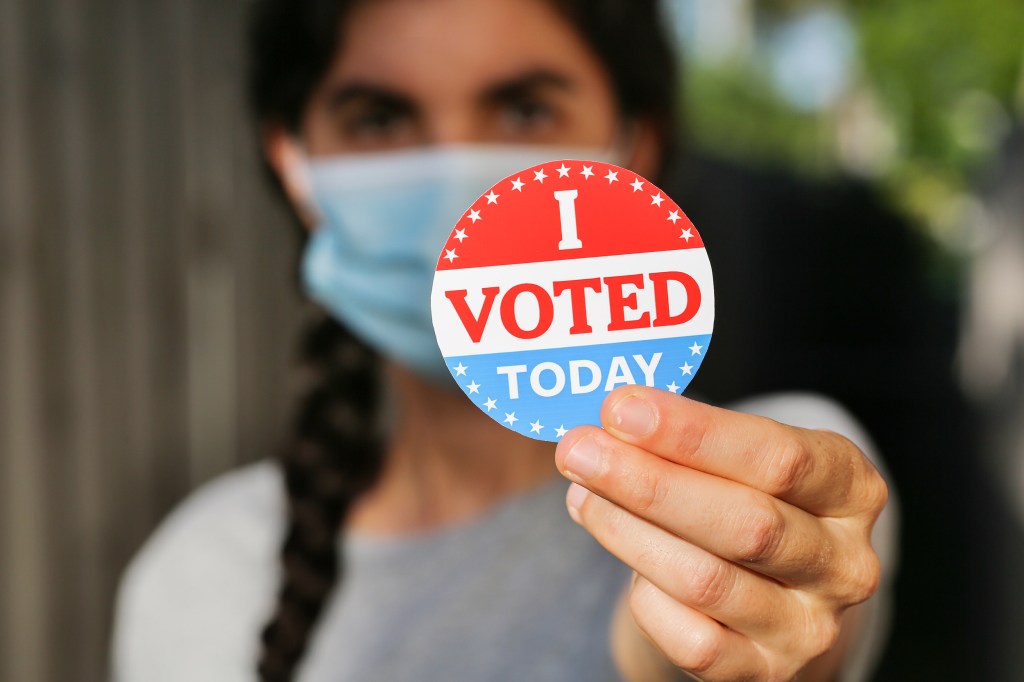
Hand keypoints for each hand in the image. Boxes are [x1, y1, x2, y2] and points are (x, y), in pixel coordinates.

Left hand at [554, 386, 887, 681]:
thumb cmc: (741, 499)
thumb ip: (688, 439)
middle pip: (744, 523)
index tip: (621, 408)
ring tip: (582, 493)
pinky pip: (691, 640)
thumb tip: (608, 423)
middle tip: (579, 450)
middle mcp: (845, 563)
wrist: (765, 592)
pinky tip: (620, 551)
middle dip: (648, 481)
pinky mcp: (765, 674)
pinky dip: (644, 595)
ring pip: (706, 581)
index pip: (778, 457)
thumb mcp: (739, 460)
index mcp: (852, 489)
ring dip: (628, 531)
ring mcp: (809, 628)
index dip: (694, 432)